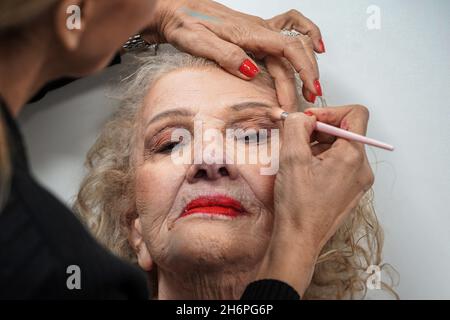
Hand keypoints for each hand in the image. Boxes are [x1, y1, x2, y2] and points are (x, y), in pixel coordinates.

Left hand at [141, 0, 323, 107]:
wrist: (174, 8)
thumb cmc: (184, 23)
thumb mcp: (199, 42)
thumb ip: (227, 56)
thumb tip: (252, 72)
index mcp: (249, 32)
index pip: (288, 48)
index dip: (304, 69)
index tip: (311, 89)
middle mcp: (258, 29)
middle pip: (292, 53)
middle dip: (305, 78)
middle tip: (305, 103)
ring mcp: (258, 30)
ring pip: (291, 47)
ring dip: (304, 67)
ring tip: (309, 89)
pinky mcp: (253, 33)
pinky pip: (286, 33)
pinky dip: (304, 38)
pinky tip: (313, 47)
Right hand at [258, 105, 374, 295]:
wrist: (298, 239)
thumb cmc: (297, 204)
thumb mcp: (291, 157)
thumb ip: (296, 126)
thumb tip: (302, 117)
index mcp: (353, 156)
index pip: (355, 114)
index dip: (330, 111)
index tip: (308, 121)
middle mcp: (362, 168)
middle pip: (346, 132)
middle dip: (319, 131)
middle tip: (296, 141)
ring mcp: (358, 182)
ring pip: (341, 149)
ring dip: (318, 147)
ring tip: (297, 162)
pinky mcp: (350, 191)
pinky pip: (339, 165)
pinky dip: (322, 161)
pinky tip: (304, 174)